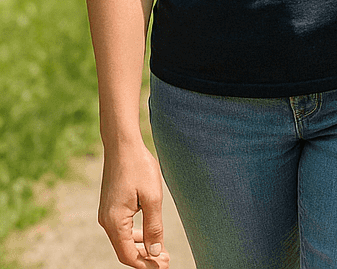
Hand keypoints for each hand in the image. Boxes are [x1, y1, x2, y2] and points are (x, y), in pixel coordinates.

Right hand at [98, 141, 170, 267]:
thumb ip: (154, 227)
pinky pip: (122, 228)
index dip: (146, 264)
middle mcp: (106, 221)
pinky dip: (135, 235)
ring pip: (123, 240)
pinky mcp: (110, 206)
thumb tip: (155, 253)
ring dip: (141, 247)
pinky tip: (148, 234)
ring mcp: (106, 213)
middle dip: (145, 258)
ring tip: (160, 250)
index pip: (128, 255)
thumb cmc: (139, 167)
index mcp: (114, 222)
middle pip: (125, 250)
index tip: (163, 266)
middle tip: (165, 260)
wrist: (123, 145)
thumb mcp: (152, 197)